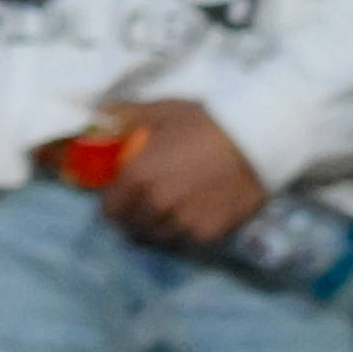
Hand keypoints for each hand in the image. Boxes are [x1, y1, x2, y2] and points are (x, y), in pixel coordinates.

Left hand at [80, 98, 267, 249]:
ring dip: (158, 227)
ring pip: (157, 236)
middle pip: (131, 227)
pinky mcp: (207, 234)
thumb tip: (95, 119)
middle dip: (133, 217)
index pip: (109, 210)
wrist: (256, 140)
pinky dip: (184, 231)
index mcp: (138, 177)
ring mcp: (182, 223)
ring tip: (170, 210)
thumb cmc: (206, 123)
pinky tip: (193, 214)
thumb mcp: (163, 111)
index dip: (112, 204)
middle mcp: (156, 205)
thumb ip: (125, 116)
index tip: (121, 198)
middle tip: (145, 205)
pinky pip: (185, 240)